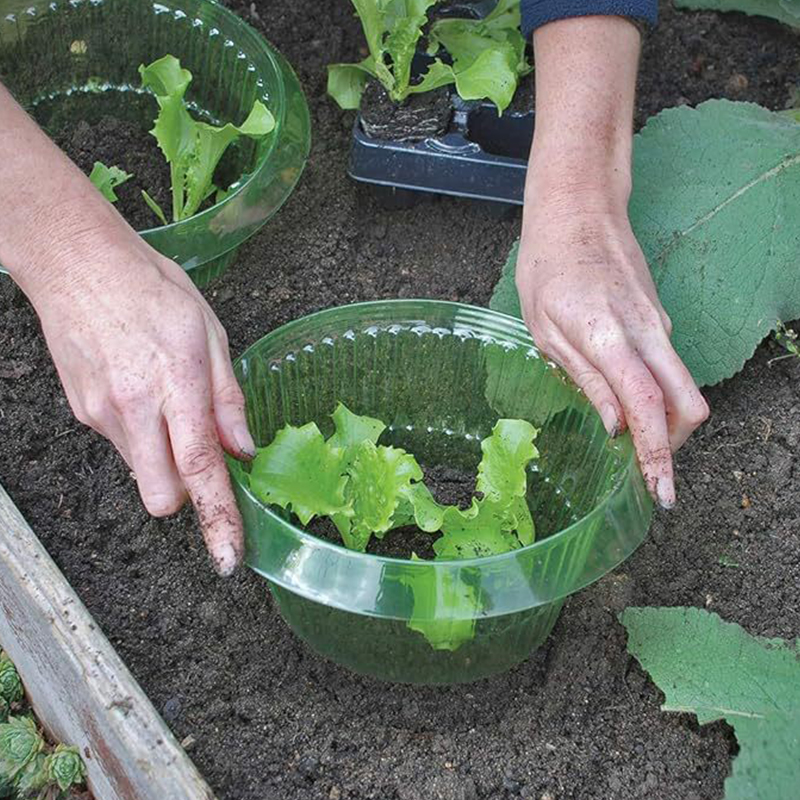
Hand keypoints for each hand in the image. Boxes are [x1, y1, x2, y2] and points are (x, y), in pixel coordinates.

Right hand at [0, 82, 249, 573]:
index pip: (199, 468)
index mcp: (173, 384)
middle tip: (202, 450)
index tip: (230, 558)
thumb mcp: (207, 331)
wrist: (75, 263)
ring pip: (143, 474)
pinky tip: (144, 393)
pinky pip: (125, 448)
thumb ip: (227, 397)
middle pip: (162, 497)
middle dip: (188, 492)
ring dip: (166, 459)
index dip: (218, 518)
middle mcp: (131, 410)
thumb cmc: (150, 288)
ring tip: (170, 402)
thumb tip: (245, 449)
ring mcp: (100, 416)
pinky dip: (144, 439)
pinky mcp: (82, 415)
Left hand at [516, 196, 708, 506]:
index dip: (658, 455)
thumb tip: (615, 429)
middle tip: (645, 469)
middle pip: (687, 404)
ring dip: (663, 420)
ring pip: (681, 387)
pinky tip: (621, 393)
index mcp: (609, 338)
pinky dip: (654, 391)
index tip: (662, 492)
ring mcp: (658, 324)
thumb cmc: (548, 268)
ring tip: (628, 438)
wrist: (578, 210)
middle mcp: (647, 333)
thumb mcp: (545, 331)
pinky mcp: (658, 319)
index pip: (648, 408)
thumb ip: (586, 379)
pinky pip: (665, 367)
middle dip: (673, 444)